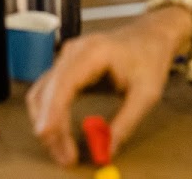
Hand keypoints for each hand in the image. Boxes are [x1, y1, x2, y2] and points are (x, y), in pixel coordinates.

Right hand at [26, 7, 189, 165]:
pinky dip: (49, 114)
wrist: (150, 35)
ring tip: (62, 150)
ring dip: (47, 123)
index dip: (53, 112)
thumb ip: (126, 121)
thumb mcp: (146, 92)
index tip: (53, 137)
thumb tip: (108, 148)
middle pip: (47, 91)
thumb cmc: (149, 57)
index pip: (63, 83)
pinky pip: (48, 91)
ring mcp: (67, 58)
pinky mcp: (66, 66)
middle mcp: (73, 52)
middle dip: (50, 126)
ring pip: (42, 93)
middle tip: (64, 156)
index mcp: (93, 52)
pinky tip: (58, 133)